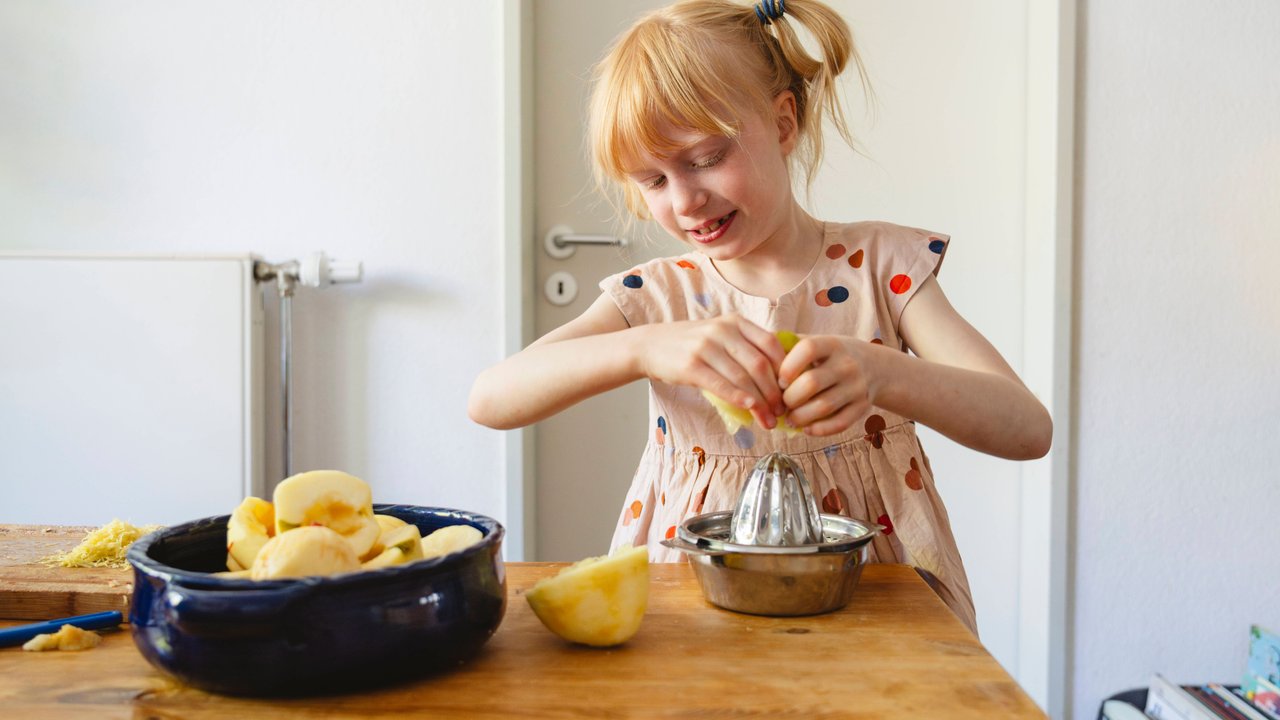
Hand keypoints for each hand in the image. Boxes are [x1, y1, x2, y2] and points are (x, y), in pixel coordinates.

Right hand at [635, 315, 787, 427]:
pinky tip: (750, 409)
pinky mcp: (691, 365)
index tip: (791, 390)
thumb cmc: (691, 345)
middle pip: (760, 364)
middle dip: (775, 392)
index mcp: (736, 322)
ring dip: (760, 403)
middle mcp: (723, 330)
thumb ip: (746, 347)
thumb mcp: (721, 334)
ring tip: (768, 421)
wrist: (650, 345)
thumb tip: (779, 377)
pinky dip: (739, 398)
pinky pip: (721, 384)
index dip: (785, 369)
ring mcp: (706, 346)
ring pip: (743, 377)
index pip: (771, 344)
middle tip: (782, 412)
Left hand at [777, 335, 874, 435]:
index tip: (779, 380)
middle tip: (781, 404)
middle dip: (790, 398)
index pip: (808, 349)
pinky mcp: (863, 407)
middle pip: (812, 383)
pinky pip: (839, 423)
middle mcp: (847, 364)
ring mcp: (857, 386)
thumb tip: (753, 355)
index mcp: (832, 344)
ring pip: (824, 406)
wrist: (874, 367)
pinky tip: (806, 428)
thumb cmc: (830, 356)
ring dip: (800, 417)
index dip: (787, 366)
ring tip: (789, 419)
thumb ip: (787, 347)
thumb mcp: (815, 343)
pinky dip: (819, 430)